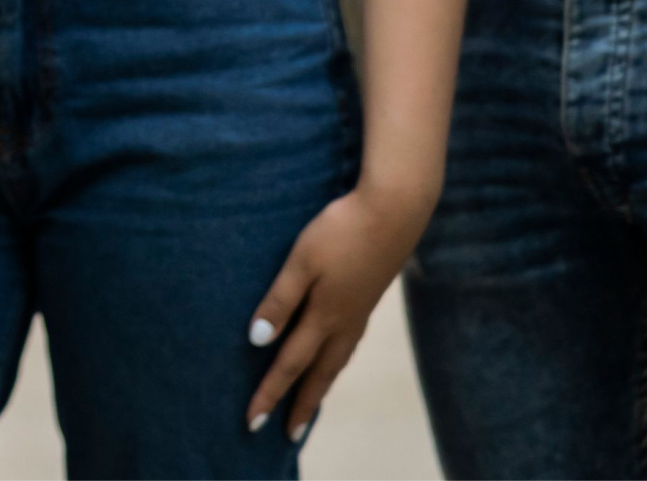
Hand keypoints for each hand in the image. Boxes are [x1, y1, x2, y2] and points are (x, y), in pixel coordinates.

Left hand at [243, 184, 429, 440]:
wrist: (394, 212)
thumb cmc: (340, 232)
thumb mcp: (301, 262)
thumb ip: (280, 301)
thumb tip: (257, 341)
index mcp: (324, 318)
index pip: (289, 365)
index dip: (269, 394)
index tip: (252, 423)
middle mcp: (344, 324)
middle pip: (318, 374)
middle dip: (301, 405)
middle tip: (288, 435)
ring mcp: (359, 314)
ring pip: (336, 363)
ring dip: (320, 387)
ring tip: (310, 406)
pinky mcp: (366, 300)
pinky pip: (347, 347)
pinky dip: (334, 364)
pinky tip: (332, 357)